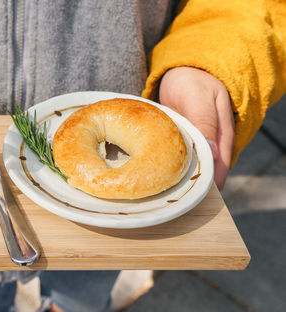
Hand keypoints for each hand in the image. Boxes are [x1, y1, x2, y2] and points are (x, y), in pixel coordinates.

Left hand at [159, 66, 234, 189]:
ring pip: (186, 166)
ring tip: (157, 192)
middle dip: (189, 186)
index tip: (194, 200)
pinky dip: (164, 164)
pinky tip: (151, 173)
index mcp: (221, 137)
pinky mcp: (178, 141)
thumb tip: (214, 155)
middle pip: (202, 171)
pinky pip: (173, 156)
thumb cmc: (193, 81)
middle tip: (170, 200)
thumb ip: (205, 123)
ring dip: (175, 177)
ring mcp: (192, 143)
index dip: (208, 185)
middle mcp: (208, 143)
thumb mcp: (199, 99)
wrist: (180, 70)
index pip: (218, 168)